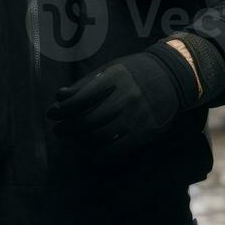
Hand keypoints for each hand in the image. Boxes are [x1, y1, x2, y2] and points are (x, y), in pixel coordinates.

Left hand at [46, 42, 199, 159]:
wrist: (172, 78)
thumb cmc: (135, 72)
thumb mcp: (111, 69)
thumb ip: (86, 84)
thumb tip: (60, 96)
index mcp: (113, 79)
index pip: (80, 98)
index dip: (62, 109)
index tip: (52, 114)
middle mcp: (124, 97)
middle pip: (87, 120)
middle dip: (67, 128)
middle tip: (58, 131)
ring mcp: (135, 116)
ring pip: (100, 136)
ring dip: (80, 142)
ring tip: (71, 141)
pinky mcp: (144, 132)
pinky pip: (118, 148)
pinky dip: (101, 155)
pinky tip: (91, 155)